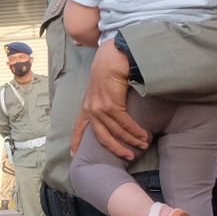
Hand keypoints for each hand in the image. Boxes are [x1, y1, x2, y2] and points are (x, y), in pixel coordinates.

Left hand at [70, 41, 148, 158]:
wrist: (112, 58)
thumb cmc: (108, 71)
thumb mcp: (100, 90)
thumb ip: (103, 103)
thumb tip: (115, 117)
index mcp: (86, 107)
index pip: (79, 127)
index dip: (76, 141)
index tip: (73, 155)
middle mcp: (91, 110)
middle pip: (102, 137)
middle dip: (116, 149)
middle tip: (128, 157)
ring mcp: (99, 108)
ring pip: (117, 131)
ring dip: (132, 140)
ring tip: (143, 145)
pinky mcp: (110, 105)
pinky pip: (125, 123)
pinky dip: (135, 131)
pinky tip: (143, 135)